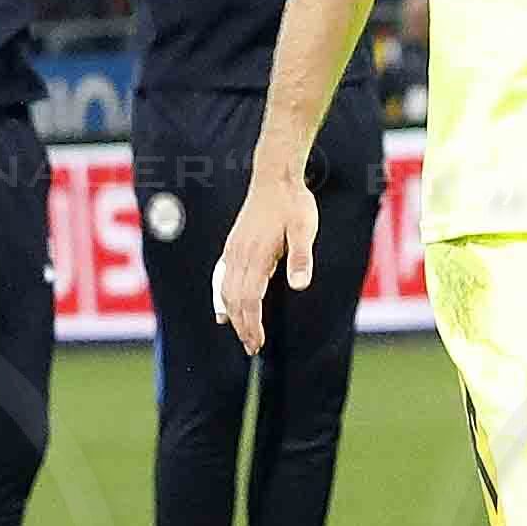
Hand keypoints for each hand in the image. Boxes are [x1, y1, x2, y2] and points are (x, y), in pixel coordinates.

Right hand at [210, 177, 314, 345]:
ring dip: (232, 316)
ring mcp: (234, 250)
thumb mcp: (305, 228)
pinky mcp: (233, 245)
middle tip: (253, 348)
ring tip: (243, 334)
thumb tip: (299, 286)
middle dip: (242, 327)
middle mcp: (240, 255)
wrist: (275, 177)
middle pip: (235, 300)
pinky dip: (220, 298)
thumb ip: (301, 256)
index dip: (252, 325)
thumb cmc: (294, 203)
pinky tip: (222, 310)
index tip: (258, 344)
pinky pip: (221, 278)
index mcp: (257, 255)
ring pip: (226, 291)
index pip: (249, 300)